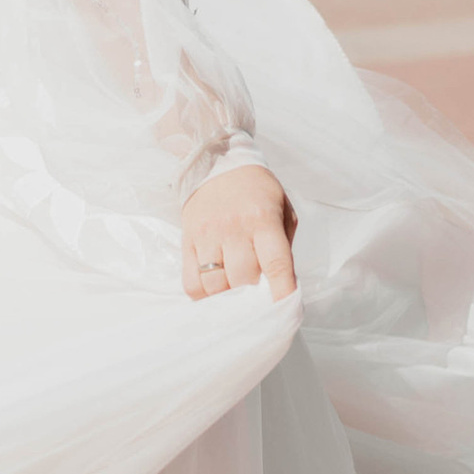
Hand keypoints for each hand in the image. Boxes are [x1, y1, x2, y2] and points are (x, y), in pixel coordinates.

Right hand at [182, 162, 296, 301]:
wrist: (217, 162)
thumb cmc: (257, 191)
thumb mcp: (283, 210)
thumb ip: (284, 246)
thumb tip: (282, 285)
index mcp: (263, 220)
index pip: (276, 264)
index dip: (281, 292)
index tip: (285, 312)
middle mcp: (234, 229)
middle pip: (243, 280)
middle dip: (253, 295)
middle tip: (257, 297)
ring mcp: (208, 236)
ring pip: (215, 285)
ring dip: (227, 298)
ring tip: (235, 296)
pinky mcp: (188, 241)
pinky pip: (191, 282)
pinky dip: (202, 296)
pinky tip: (213, 294)